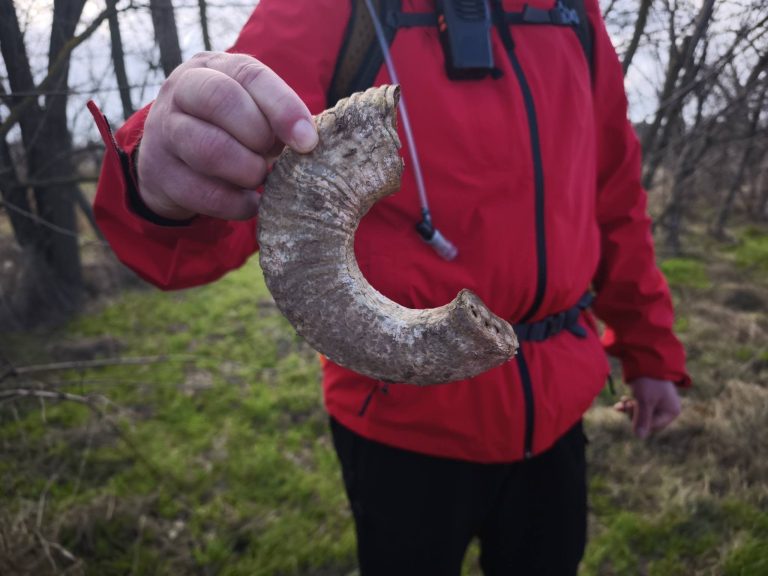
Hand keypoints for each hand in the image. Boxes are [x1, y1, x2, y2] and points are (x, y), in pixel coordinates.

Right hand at [137, 51, 317, 220]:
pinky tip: (251, 203)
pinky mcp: (160, 173)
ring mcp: (164, 132)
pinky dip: (236, 204)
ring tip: (259, 178)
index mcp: (212, 68)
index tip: (308, 141)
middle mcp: (182, 91)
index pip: (249, 75)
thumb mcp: (249, 111)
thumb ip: (275, 119)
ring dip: (247, 171)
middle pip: (221, 99)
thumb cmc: (226, 129)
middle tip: (272, 158)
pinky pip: (203, 192)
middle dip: (258, 135)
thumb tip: (308, 143)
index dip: (283, 107)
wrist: (170, 159)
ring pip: (209, 148)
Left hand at [614, 377, 680, 438]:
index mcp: (671, 411)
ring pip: (642, 412)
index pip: (653, 426)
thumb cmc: (648, 381)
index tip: (631, 408)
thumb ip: (642, 419)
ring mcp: (659, 402)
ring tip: (622, 401)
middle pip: (647, 420)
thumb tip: (639, 437)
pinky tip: (621, 402)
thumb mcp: (644, 401)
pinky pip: (640, 405)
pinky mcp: (651, 396)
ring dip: (630, 408)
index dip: (639, 420)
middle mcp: (667, 408)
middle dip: (634, 413)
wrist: (645, 358)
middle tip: (625, 403)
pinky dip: (631, 403)